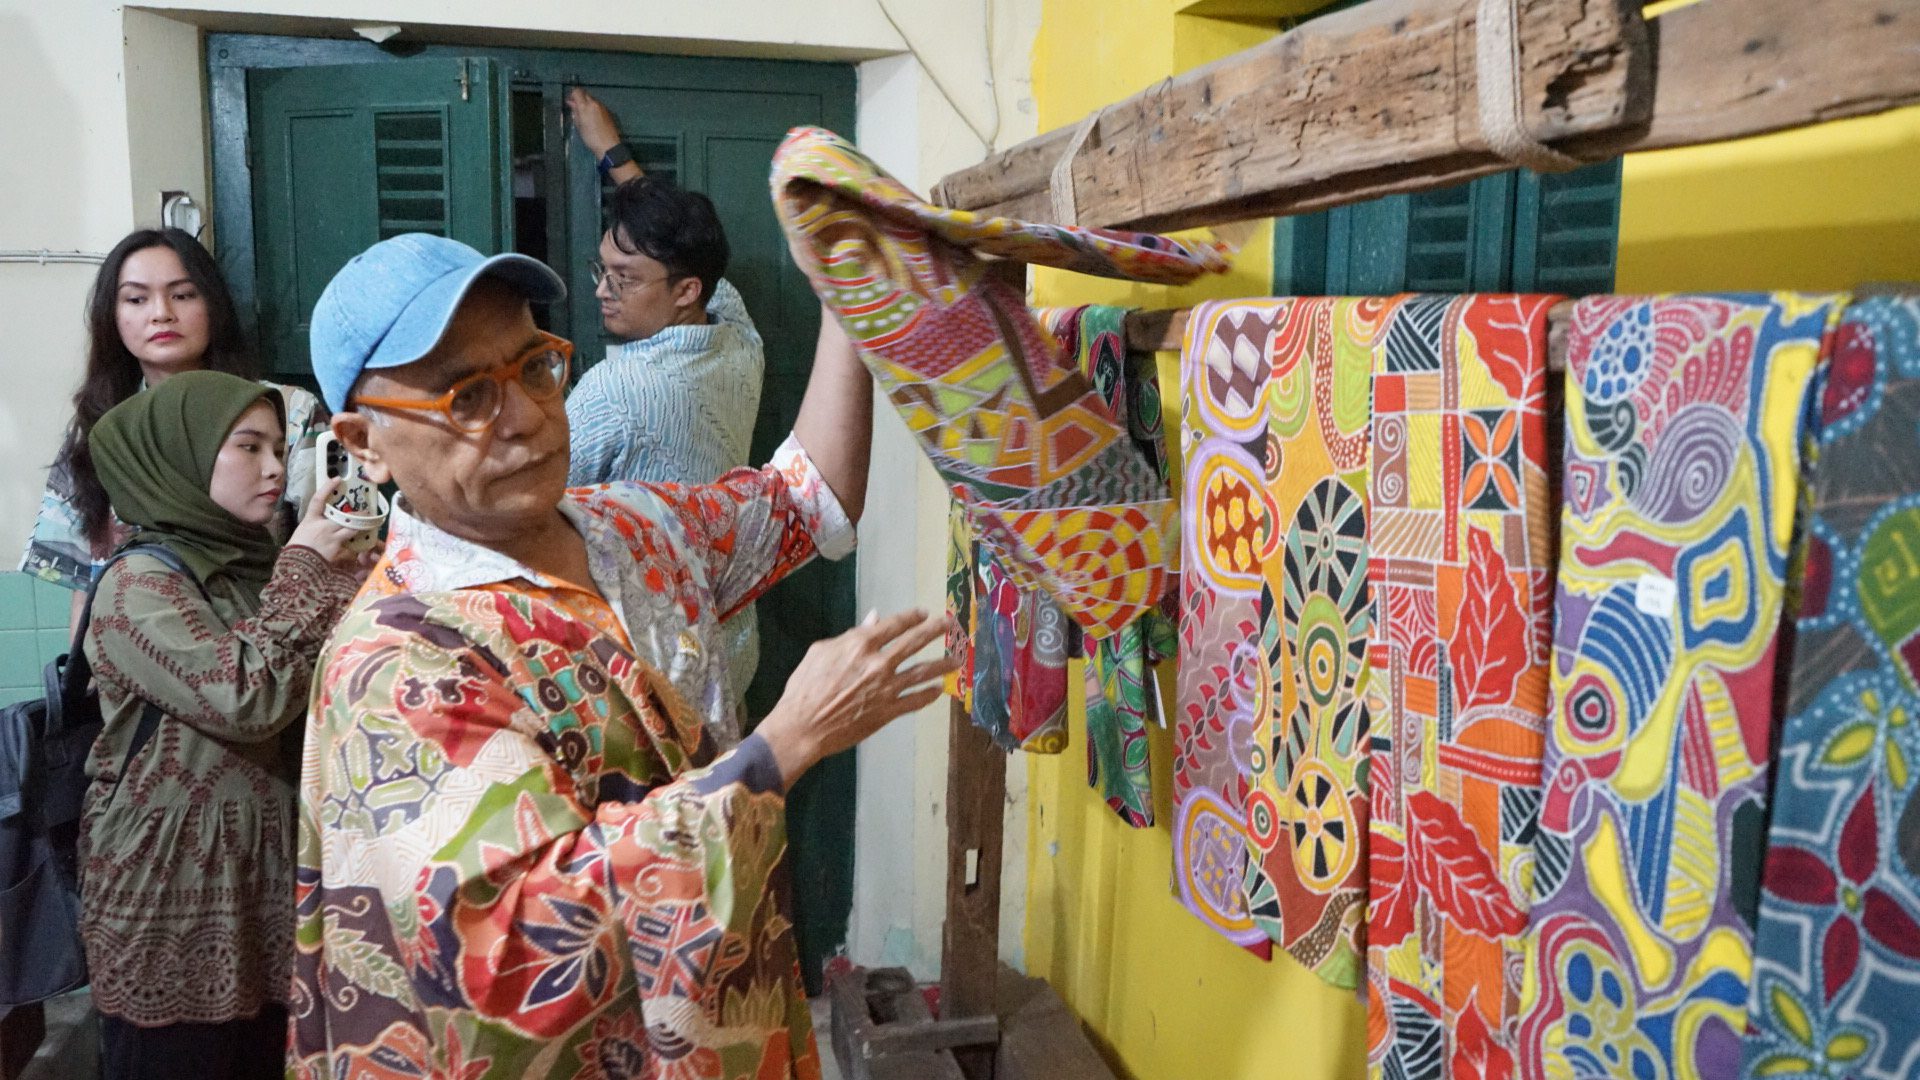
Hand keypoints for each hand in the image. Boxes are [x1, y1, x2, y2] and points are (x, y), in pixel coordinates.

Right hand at [288, 479, 362, 566]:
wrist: (297, 565)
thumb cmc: (296, 549)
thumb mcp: (302, 532)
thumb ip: (314, 526)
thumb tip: (322, 523)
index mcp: (310, 519)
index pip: (318, 499)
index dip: (327, 487)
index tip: (336, 478)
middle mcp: (322, 525)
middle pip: (343, 515)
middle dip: (356, 513)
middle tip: (366, 510)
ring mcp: (331, 535)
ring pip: (350, 527)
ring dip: (360, 525)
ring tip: (368, 523)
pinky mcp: (337, 546)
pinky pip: (349, 540)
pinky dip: (354, 538)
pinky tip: (361, 538)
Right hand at [566, 88, 622, 158]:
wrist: (609, 145)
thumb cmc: (590, 138)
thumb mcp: (579, 126)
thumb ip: (575, 112)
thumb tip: (571, 103)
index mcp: (585, 106)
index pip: (577, 91)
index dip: (572, 95)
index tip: (570, 102)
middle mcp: (595, 103)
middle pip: (585, 94)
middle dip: (580, 98)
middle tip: (576, 108)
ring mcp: (603, 106)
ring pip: (592, 99)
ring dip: (587, 103)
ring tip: (585, 115)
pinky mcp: (609, 111)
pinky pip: (598, 105)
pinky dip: (594, 108)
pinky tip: (593, 118)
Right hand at [756, 609, 958, 787]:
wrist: (803, 726)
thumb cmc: (805, 687)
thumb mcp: (821, 652)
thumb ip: (850, 635)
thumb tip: (874, 618)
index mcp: (860, 645)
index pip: (893, 625)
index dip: (911, 617)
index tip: (923, 613)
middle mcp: (878, 664)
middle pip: (913, 643)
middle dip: (934, 631)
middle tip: (949, 624)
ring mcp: (886, 689)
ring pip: (922, 672)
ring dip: (941, 664)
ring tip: (956, 660)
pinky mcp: (888, 712)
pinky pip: (914, 702)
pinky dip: (928, 695)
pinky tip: (939, 690)